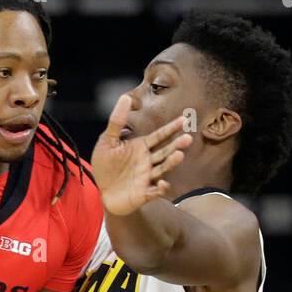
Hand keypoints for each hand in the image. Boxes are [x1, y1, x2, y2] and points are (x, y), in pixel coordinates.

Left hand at [91, 94, 191, 216]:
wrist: (103, 193)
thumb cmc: (106, 166)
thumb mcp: (107, 141)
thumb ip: (117, 121)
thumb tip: (125, 97)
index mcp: (141, 147)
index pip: (160, 136)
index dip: (171, 128)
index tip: (184, 120)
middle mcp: (147, 162)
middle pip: (165, 152)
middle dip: (176, 145)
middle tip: (188, 138)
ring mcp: (147, 178)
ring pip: (162, 169)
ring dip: (171, 163)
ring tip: (179, 155)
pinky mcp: (143, 194)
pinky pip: (154, 192)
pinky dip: (160, 188)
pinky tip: (162, 183)